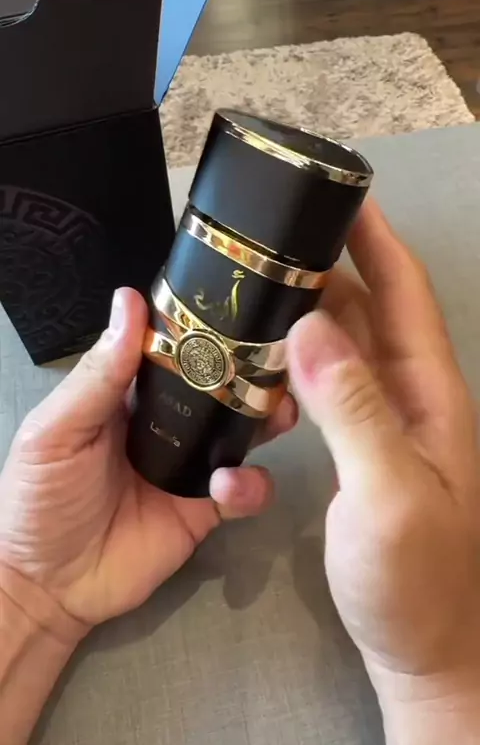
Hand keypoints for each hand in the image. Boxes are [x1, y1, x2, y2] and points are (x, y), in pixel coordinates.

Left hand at [0, 288, 296, 642]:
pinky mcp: (206, 509)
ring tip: (280, 414)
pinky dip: (251, 486)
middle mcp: (168, 423)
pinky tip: (230, 487)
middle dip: (254, 372)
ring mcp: (190, 466)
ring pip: (242, 433)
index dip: (208, 330)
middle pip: (220, 388)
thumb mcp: (57, 431)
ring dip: (267, 419)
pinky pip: (245, 491)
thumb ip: (98, 375)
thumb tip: (129, 301)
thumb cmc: (39, 497)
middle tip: (281, 361)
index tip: (246, 308)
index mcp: (131, 394)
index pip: (176, 350)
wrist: (47, 586)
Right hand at [287, 202, 479, 742]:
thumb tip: (308, 329)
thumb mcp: (389, 494)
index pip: (405, 295)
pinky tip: (266, 361)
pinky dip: (302, 361)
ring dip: (309, 314)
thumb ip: (354, 411)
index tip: (342, 195)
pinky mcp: (365, 449)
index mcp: (430, 394)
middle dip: (330, 267)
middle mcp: (413, 397)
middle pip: (371, 311)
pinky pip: (333, 386)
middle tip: (271, 241)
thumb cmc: (415, 579)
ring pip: (348, 346)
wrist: (425, 650)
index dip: (377, 240)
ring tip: (257, 290)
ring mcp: (390, 424)